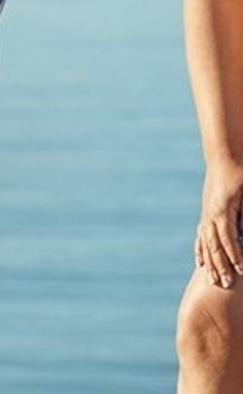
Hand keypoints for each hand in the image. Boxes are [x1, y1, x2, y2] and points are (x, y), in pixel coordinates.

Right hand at [196, 158, 242, 288]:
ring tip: (213, 281)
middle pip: (214, 244)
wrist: (225, 156)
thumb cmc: (242, 173)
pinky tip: (201, 263)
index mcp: (222, 209)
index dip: (235, 254)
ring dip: (210, 262)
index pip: (228, 237)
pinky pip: (201, 236)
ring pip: (205, 242)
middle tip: (227, 284)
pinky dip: (201, 250)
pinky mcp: (207, 213)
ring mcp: (207, 214)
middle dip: (221, 265)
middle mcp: (211, 214)